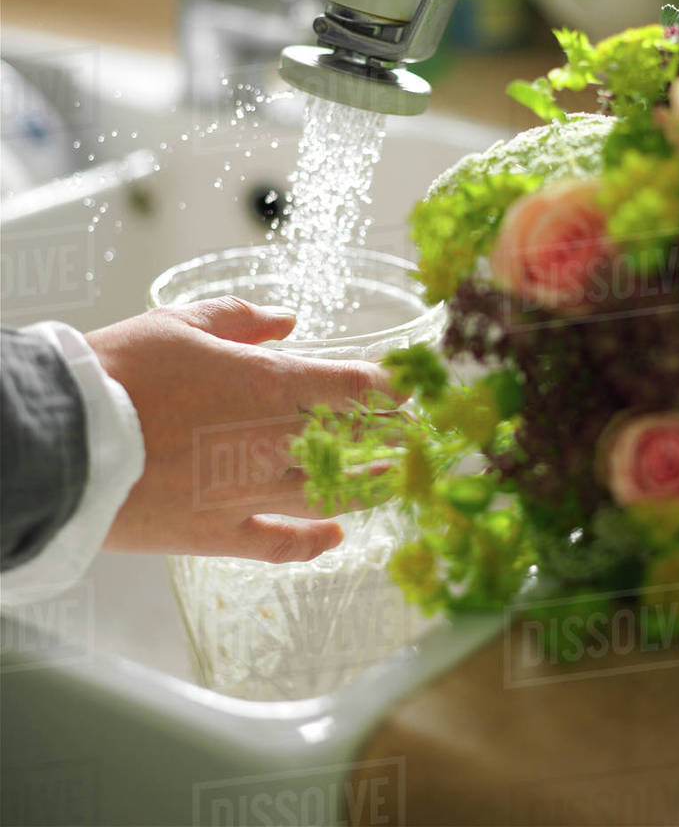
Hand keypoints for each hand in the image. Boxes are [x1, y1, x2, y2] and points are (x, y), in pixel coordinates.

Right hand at [87, 297, 394, 563]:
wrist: (69, 440)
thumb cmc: (123, 371)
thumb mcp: (182, 323)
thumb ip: (242, 320)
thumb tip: (287, 321)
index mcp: (271, 384)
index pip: (353, 386)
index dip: (391, 387)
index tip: (414, 388)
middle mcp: (274, 442)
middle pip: (355, 441)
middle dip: (395, 436)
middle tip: (423, 436)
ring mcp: (252, 493)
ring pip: (332, 492)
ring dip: (373, 484)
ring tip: (402, 479)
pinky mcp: (220, 533)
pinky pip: (281, 543)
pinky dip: (313, 541)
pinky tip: (337, 536)